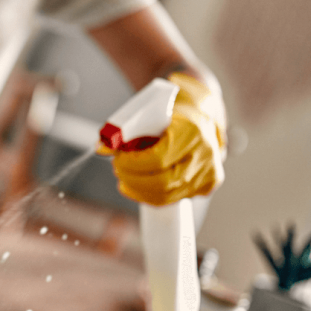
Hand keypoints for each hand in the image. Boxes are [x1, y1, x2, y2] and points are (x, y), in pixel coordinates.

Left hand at [99, 73, 225, 205]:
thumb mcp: (149, 112)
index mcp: (192, 131)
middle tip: (117, 169)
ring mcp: (209, 172)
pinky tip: (135, 187)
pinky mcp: (207, 185)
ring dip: (138, 189)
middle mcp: (206, 154)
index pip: (158, 159)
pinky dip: (149, 196)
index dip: (132, 163)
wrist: (202, 113)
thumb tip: (100, 147)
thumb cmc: (172, 111)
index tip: (117, 158)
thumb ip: (124, 130)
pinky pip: (173, 199)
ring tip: (124, 177)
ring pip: (167, 195)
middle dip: (132, 179)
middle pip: (162, 182)